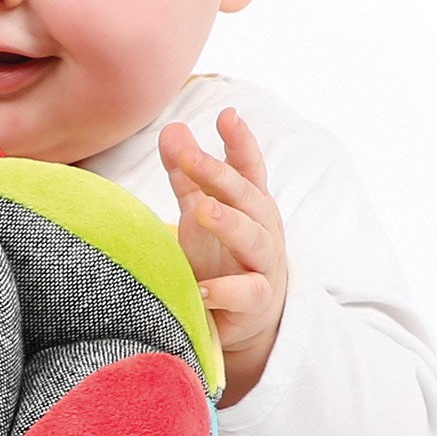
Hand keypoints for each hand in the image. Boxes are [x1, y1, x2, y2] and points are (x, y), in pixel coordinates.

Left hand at [158, 107, 286, 407]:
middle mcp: (263, 230)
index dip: (240, 142)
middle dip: (220, 175)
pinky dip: (225, 291)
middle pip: (248, 197)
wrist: (246, 321)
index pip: (249, 168)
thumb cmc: (222, 258)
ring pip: (255, 239)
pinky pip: (246, 293)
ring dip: (229, 223)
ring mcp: (264, 266)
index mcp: (251, 205)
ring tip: (201, 210)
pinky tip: (202, 288)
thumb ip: (186, 176)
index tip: (227, 114)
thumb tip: (172, 128)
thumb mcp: (201, 214)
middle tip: (192, 157)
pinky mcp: (257, 302)